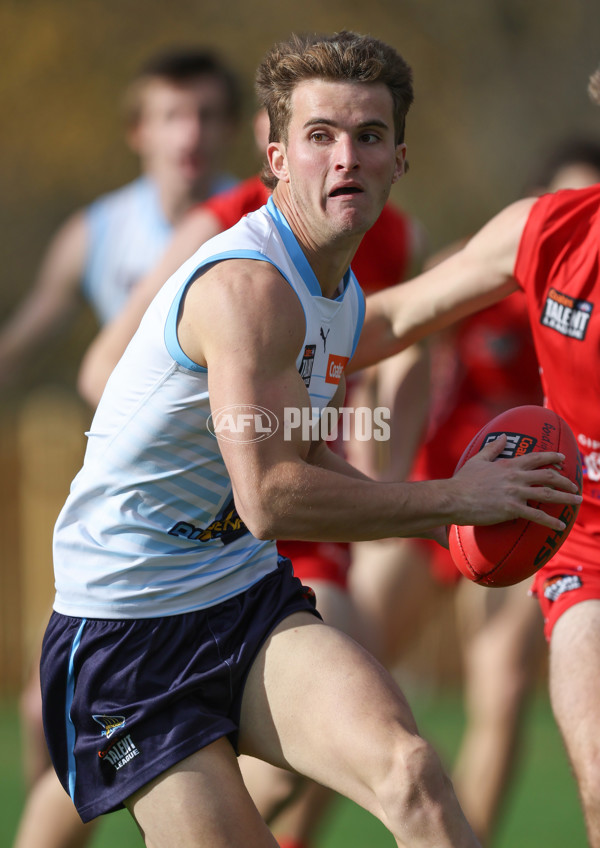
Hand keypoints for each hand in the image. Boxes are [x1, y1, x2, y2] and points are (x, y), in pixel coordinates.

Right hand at [450, 434, 581, 531]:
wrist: (453, 498)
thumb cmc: (462, 481)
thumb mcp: (477, 460)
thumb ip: (492, 449)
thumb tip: (502, 437)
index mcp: (508, 465)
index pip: (536, 458)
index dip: (552, 457)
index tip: (563, 458)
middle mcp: (515, 477)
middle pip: (548, 476)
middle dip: (565, 480)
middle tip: (575, 485)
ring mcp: (515, 493)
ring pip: (548, 494)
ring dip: (566, 497)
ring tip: (577, 500)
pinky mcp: (511, 509)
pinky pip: (537, 515)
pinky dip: (551, 521)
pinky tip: (561, 526)